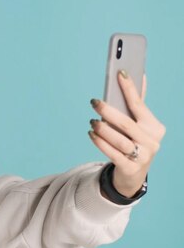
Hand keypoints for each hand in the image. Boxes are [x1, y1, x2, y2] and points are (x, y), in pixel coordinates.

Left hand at [88, 71, 165, 197]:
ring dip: (102, 129)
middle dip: (108, 111)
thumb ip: (137, 104)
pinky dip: (100, 142)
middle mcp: (152, 141)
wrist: (133, 174)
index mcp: (155, 127)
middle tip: (94, 102)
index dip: (129, 88)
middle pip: (126, 123)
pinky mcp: (130, 168)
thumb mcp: (139, 125)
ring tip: (92, 121)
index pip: (139, 105)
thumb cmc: (134, 142)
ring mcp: (142, 156)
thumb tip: (139, 75)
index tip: (120, 72)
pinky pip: (112, 153)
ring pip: (119, 140)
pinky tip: (91, 134)